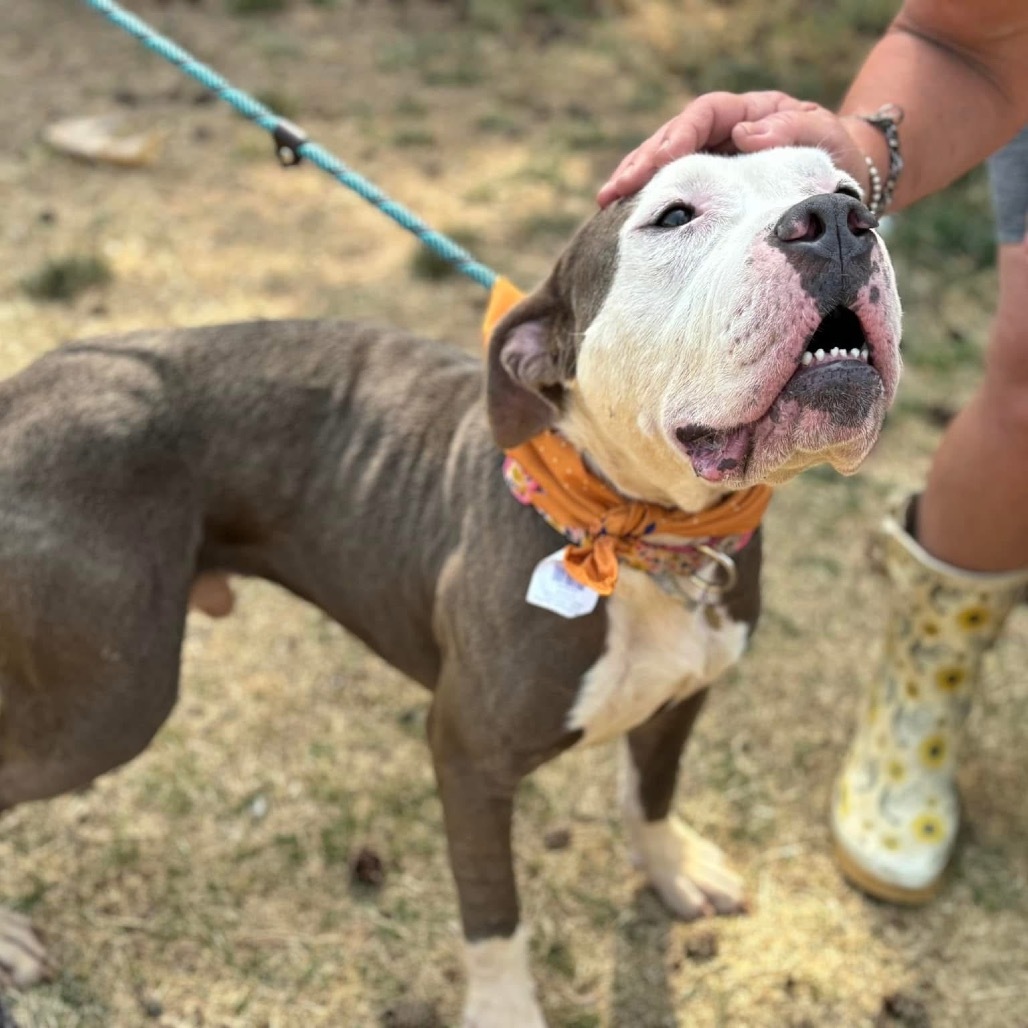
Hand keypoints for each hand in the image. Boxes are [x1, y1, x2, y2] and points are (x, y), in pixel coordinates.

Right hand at [597, 90, 869, 206]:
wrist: (846, 178)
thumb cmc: (836, 154)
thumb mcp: (823, 135)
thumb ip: (792, 128)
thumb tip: (743, 134)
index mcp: (747, 112)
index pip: (703, 114)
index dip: (679, 136)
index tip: (661, 160)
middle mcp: (723, 132)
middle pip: (672, 138)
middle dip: (641, 162)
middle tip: (614, 189)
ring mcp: (712, 159)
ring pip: (665, 163)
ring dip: (634, 179)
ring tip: (607, 200)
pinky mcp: (708, 187)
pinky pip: (673, 188)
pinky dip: (649, 199)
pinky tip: (625, 214)